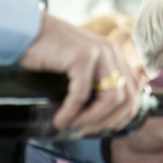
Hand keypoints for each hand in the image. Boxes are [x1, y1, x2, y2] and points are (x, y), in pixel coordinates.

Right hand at [19, 13, 141, 133]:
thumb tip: (102, 117)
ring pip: (111, 98)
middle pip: (128, 98)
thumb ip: (96, 81)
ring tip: (75, 125)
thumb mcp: (81, 66)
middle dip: (109, 122)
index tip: (103, 128)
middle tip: (88, 131)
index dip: (123, 115)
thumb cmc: (49, 52)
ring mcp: (99, 52)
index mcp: (115, 55)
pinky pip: (82, 94)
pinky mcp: (81, 57)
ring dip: (93, 119)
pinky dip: (71, 112)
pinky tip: (61, 119)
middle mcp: (111, 52)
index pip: (135, 91)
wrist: (27, 30)